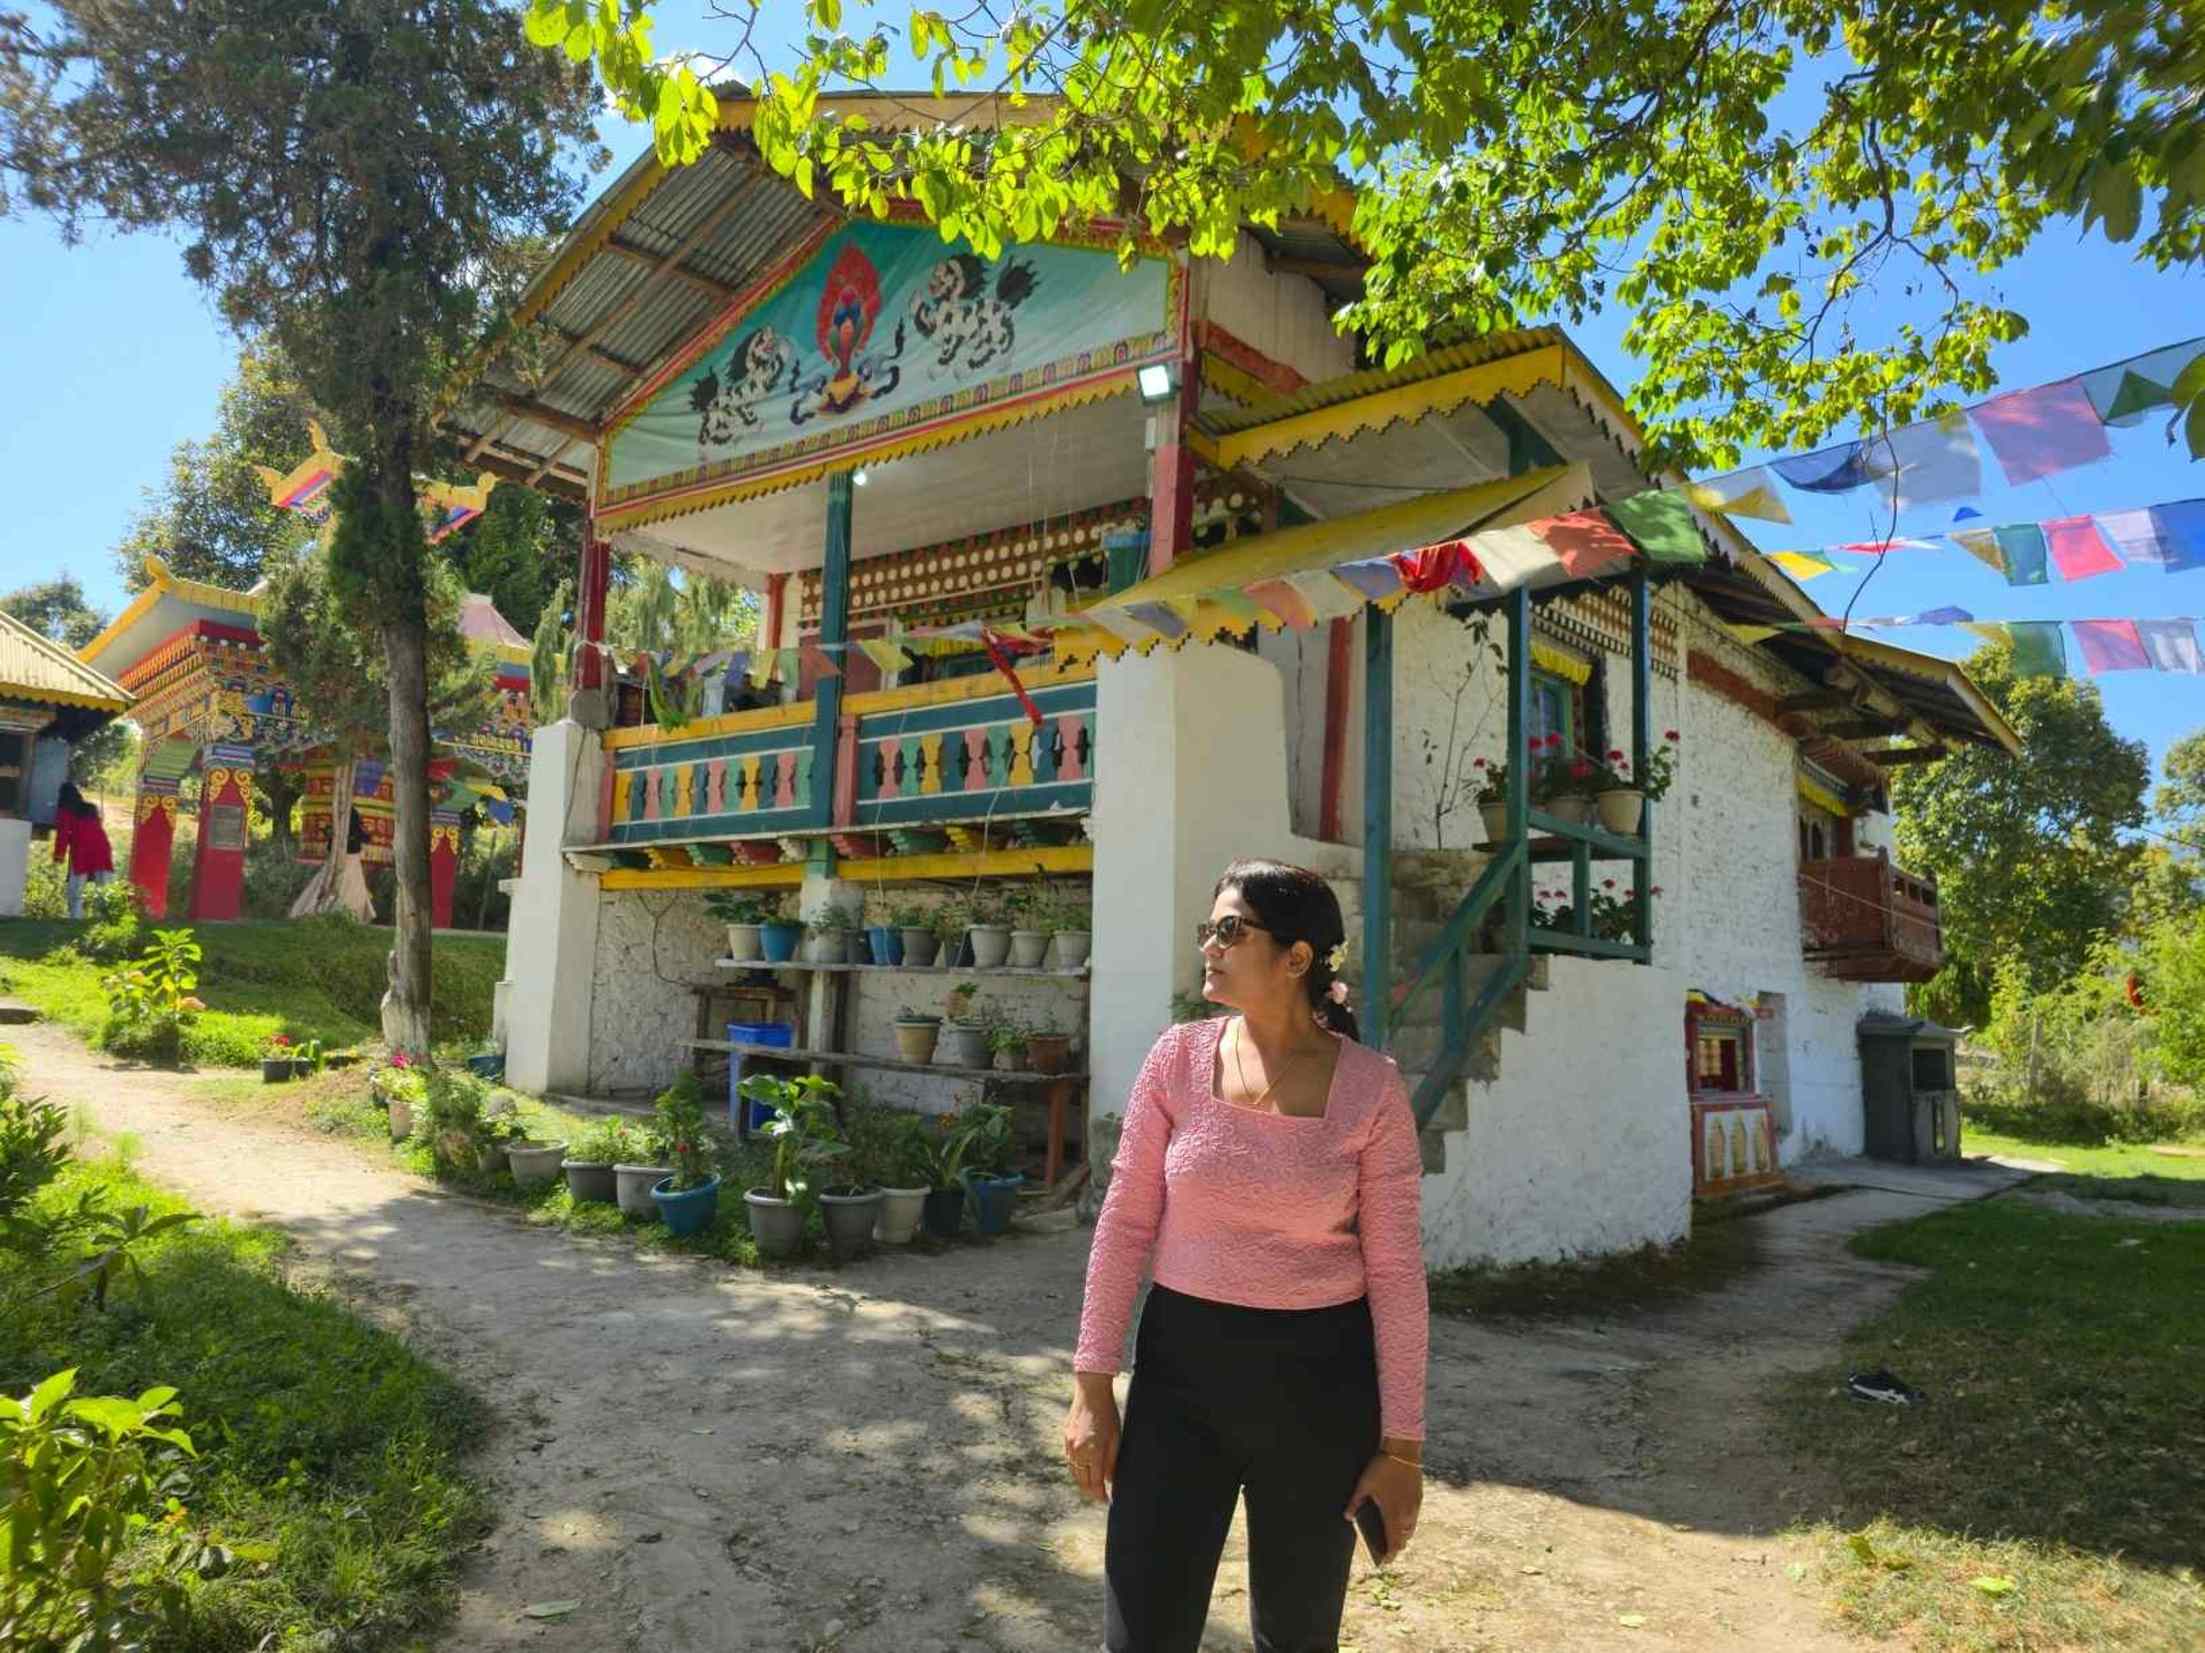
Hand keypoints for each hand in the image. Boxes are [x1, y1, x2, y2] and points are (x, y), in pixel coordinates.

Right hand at [1064, 1372, 1120, 1501]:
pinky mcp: (1065, 1439)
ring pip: (1074, 1473)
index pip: (1095, 1482)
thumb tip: (1110, 1481)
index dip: (1100, 1494)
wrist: (1090, 1392)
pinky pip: (1069, 1461)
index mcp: (1092, 1451)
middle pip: (1082, 1481)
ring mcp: (1069, 1445)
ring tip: (1093, 1487)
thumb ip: (1112, 1461)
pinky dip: (1076, 1469)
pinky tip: (1084, 1471)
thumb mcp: (1115, 1438)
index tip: (1107, 1500)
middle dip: (1091, 1492)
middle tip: (1100, 1497)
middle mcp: (1078, 1451)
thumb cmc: (1107, 1414)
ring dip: (1082, 1482)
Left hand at [1344, 1447, 1422, 1562]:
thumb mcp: (1364, 1485)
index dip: (1389, 1555)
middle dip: (1395, 1546)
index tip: (1383, 1562)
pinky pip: (1414, 1517)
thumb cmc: (1382, 1468)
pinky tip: (1398, 1517)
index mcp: (1394, 1515)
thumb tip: (1347, 1516)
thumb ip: (1355, 1502)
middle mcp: (1407, 1514)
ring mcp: (1415, 1506)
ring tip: (1391, 1535)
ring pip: (1410, 1529)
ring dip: (1402, 1534)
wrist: (1403, 1451)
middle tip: (1385, 1549)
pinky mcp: (1419, 1497)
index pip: (1394, 1543)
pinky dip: (1407, 1522)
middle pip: (1404, 1539)